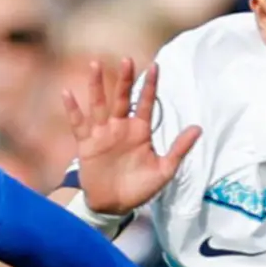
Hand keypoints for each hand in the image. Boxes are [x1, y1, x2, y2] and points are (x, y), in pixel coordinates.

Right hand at [64, 57, 201, 216]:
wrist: (114, 206)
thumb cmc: (140, 188)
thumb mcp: (164, 170)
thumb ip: (179, 149)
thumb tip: (198, 128)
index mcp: (140, 131)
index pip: (146, 103)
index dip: (151, 85)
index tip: (155, 66)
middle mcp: (121, 127)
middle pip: (123, 98)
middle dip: (125, 80)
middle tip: (127, 60)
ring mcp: (103, 134)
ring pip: (100, 105)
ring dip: (97, 86)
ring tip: (95, 65)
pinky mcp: (87, 144)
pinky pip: (79, 123)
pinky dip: (72, 109)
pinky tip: (67, 93)